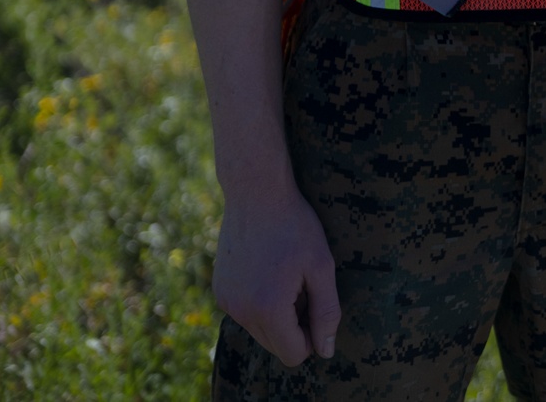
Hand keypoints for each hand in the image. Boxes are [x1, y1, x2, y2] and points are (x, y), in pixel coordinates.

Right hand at [213, 188, 340, 366]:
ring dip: (276, 313)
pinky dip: (258, 301)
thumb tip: (326, 352)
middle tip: (302, 284)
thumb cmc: (294, 225)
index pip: (293, 354)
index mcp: (268, 309)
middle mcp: (241, 311)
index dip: (311, 336)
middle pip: (275, 346)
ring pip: (259, 330)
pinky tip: (266, 268)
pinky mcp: (219, 289)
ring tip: (284, 273)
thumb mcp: (321, 265)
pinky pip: (245, 312)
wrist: (255, 190)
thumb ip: (326, 312)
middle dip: (293, 324)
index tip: (316, 303)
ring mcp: (226, 301)